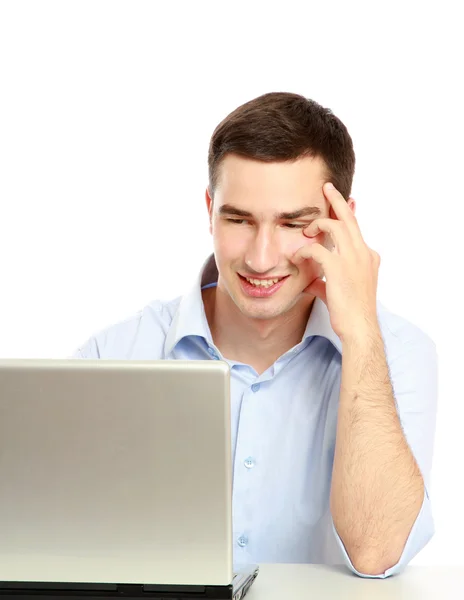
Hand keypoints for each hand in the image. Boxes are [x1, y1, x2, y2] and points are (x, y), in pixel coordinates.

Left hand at [291, 182, 380, 341]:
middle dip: (337, 200)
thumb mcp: (339, 292)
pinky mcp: (338, 268)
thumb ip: (324, 281)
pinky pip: (317, 249)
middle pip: (349, 217)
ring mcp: (353, 259)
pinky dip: (305, 250)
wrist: (359, 327)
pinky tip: (297, 257)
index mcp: (368, 257)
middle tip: (326, 187)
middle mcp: (364, 253)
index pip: (356, 229)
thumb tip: (308, 280)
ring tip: (306, 230)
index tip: (342, 203)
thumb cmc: (350, 313)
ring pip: (335, 226)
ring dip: (318, 224)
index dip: (347, 215)